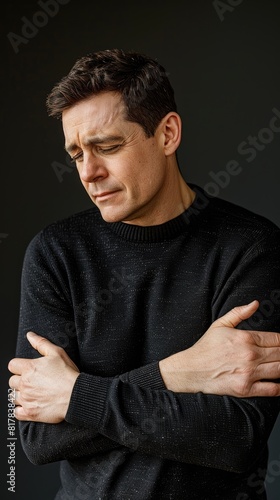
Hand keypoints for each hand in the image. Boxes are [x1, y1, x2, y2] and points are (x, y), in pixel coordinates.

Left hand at [8, 332, 79, 422]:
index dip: (19, 366)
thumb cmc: (68, 374)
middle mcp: (25, 384)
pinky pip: (17, 413)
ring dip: (21, 394)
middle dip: (20, 380)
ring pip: (13, 396)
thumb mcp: (57, 353)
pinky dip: (21, 410)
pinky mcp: (29, 413)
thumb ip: (41, 343)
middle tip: (32, 381)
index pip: (12, 365)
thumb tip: (30, 336)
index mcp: (29, 368)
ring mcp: (26, 399)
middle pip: (11, 381)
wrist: (76, 395)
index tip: (26, 369)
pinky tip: (31, 405)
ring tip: (33, 393)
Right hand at [159, 300, 279, 397]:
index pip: (277, 339)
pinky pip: (272, 389)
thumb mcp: (220, 324)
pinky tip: (279, 381)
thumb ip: (239, 312)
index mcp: (246, 338)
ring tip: (279, 363)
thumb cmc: (205, 348)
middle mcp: (250, 356)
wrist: (191, 370)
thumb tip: (255, 304)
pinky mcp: (246, 389)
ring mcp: (249, 373)